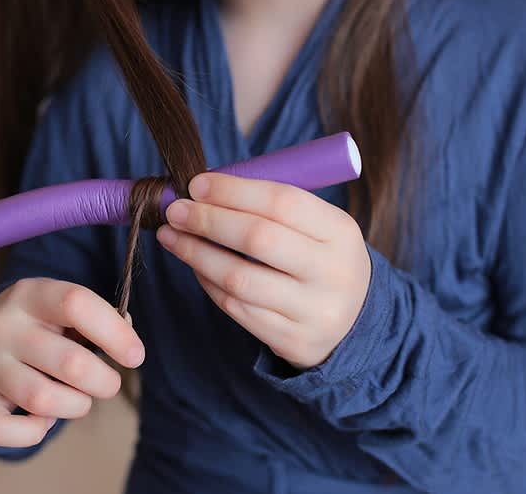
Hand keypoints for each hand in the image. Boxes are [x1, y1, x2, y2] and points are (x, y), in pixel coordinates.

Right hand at [0, 278, 144, 447]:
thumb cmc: (45, 325)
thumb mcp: (66, 309)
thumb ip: (101, 321)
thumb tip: (128, 347)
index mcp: (31, 294)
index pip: (76, 304)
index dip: (115, 333)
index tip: (136, 356)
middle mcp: (3, 325)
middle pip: (70, 363)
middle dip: (104, 382)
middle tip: (108, 384)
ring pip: (42, 399)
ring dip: (76, 406)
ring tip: (78, 399)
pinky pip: (2, 431)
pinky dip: (33, 433)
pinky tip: (43, 418)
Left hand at [156, 173, 370, 369]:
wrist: (354, 322)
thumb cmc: (318, 259)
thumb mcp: (317, 227)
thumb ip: (270, 207)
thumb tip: (203, 190)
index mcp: (341, 232)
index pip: (282, 202)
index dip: (233, 191)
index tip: (196, 184)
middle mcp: (333, 272)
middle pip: (257, 239)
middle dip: (208, 221)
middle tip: (175, 210)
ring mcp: (315, 311)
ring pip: (239, 279)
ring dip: (196, 254)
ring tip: (171, 236)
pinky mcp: (294, 341)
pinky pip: (237, 308)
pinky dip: (208, 283)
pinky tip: (195, 265)